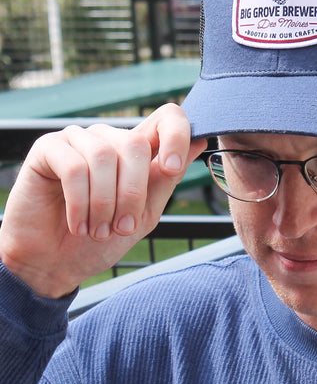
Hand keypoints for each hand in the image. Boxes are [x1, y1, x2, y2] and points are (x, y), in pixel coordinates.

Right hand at [0, 104, 206, 298]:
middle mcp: (110, 138)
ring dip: (104, 203)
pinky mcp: (48, 148)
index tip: (173, 168)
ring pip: (104, 156)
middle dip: (133, 192)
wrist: (55, 265)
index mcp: (137, 151)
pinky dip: (80, 202)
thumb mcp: (144, 213)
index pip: (167, 117)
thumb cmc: (102, 239)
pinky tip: (77, 223)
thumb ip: (166, 178)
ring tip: (98, 230)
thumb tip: (200, 141)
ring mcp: (78, 140)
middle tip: (122, 227)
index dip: (177, 135)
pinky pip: (74, 167)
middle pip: (136, 143)